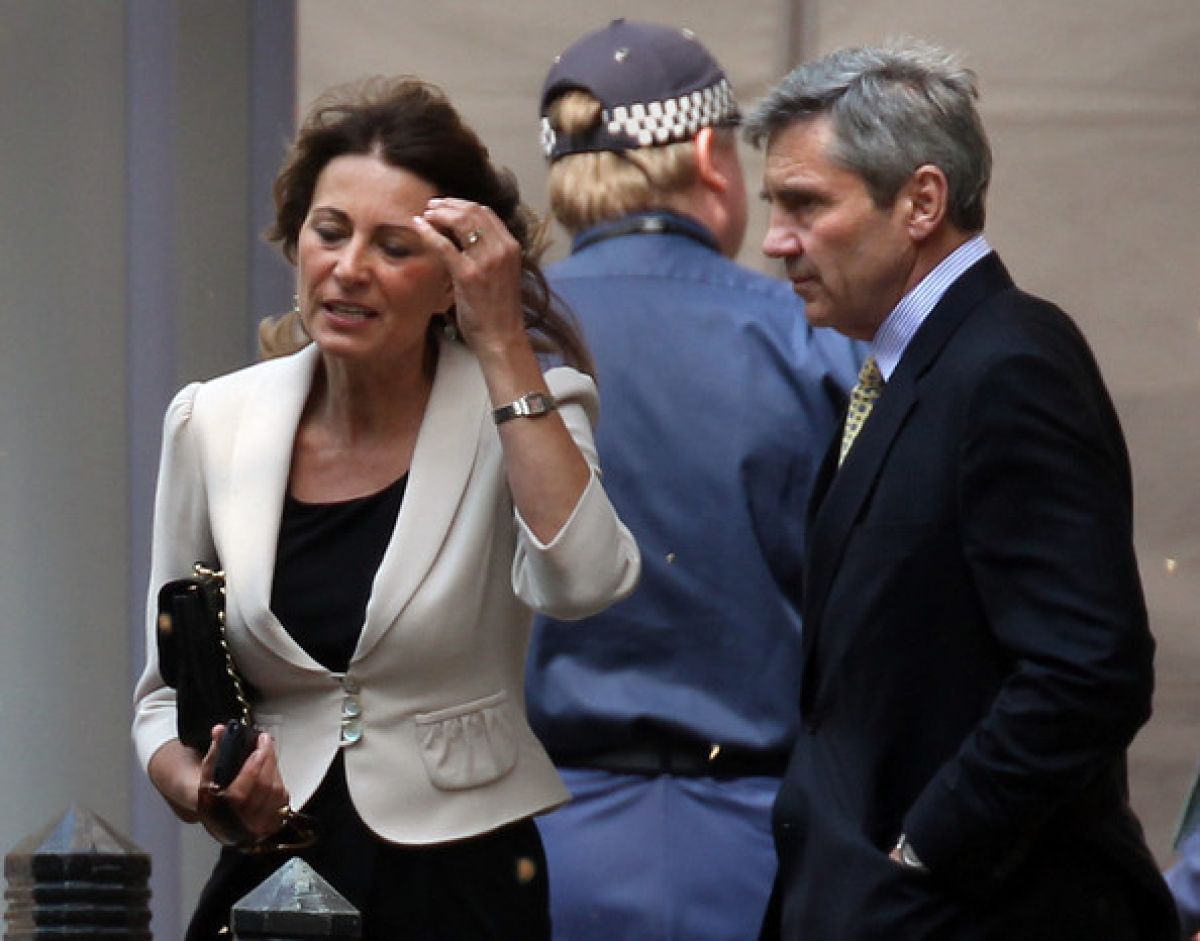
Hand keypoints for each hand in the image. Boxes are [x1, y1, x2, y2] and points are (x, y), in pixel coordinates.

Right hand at [196, 723, 289, 844]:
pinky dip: (279, 780)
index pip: (239, 794)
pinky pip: (283, 800)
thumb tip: (220, 730)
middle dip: (267, 760)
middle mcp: (238, 824)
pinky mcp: (271, 825)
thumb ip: (215, 750)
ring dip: (274, 768)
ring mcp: (256, 828)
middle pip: (262, 789)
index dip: (251, 770)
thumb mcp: (208, 772)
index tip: (258, 748)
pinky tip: (272, 771)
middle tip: (265, 741)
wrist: (219, 815)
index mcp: (217, 812)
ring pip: (275, 793)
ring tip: (267, 753)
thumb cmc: (213, 792)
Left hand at [412, 198, 527, 358]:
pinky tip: (418, 226)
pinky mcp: (468, 275)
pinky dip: (429, 232)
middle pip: (472, 211)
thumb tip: (465, 235)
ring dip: (439, 214)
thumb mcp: (501, 273)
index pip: (486, 212)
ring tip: (426, 214)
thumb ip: (489, 252)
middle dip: (449, 204)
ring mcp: (486, 261)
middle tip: (431, 205)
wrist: (501, 336)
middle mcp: (501, 249)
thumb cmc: (498, 309)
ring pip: (459, 222)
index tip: (446, 205)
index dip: (463, 204)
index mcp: (511, 247)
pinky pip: (444, 245)